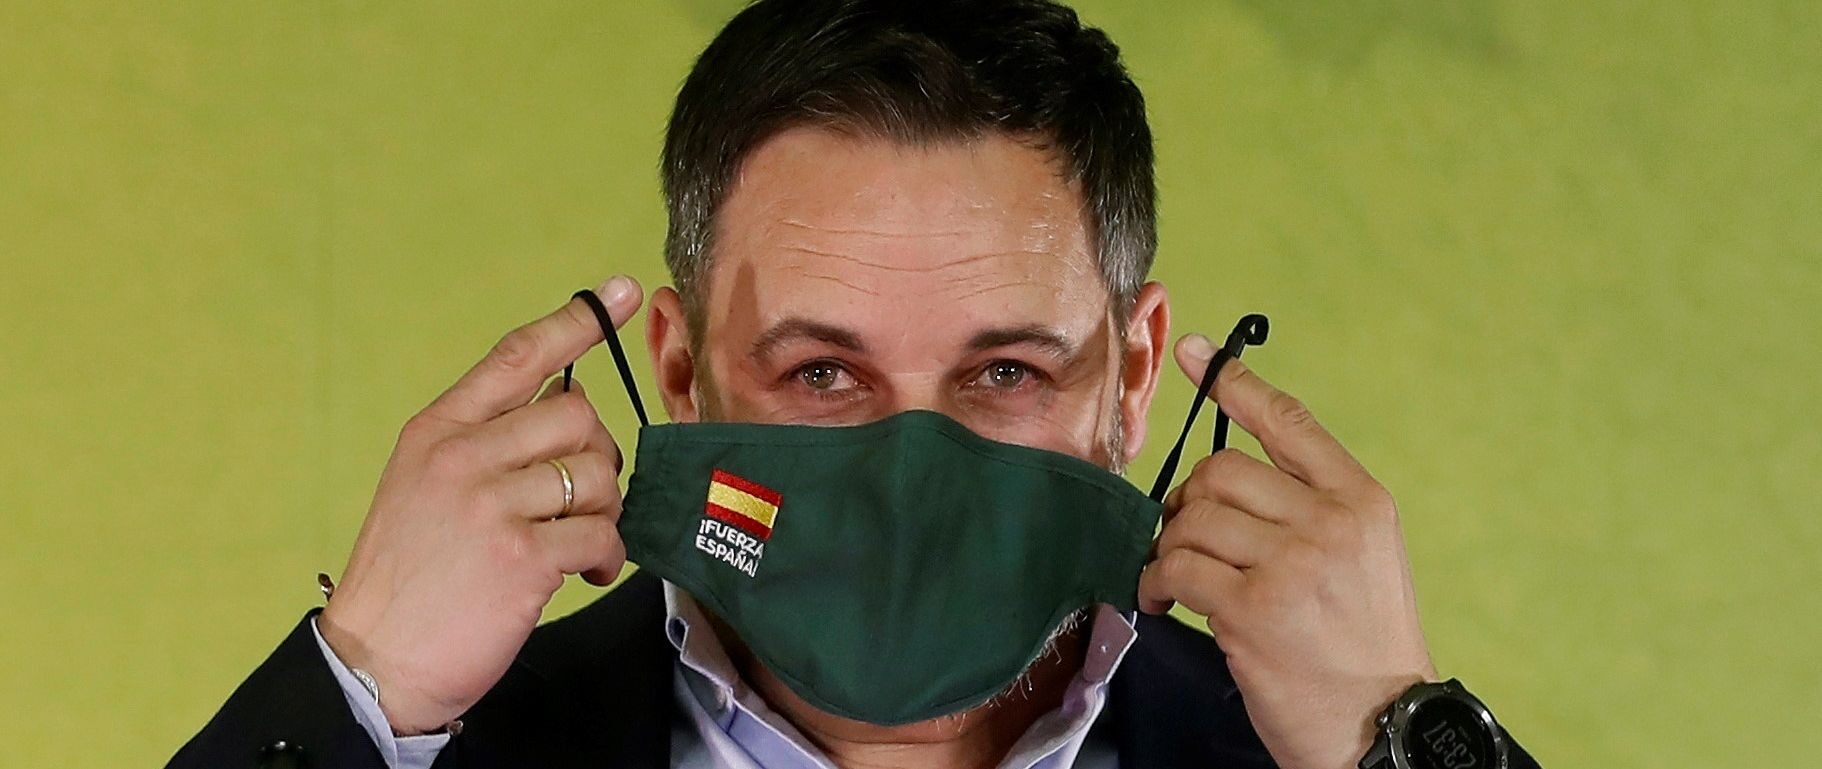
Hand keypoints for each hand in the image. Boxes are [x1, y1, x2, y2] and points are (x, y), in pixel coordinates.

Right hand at [317, 277, 642, 733]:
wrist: (377, 661)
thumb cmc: (410, 576)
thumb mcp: (424, 487)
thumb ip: (484, 443)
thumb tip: (569, 407)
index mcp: (438, 431)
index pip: (517, 357)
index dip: (576, 321)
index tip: (619, 291)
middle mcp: (462, 457)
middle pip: (576, 415)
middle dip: (598, 457)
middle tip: (582, 500)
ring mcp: (490, 505)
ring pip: (596, 475)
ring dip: (604, 513)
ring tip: (580, 543)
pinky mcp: (521, 557)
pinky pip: (600, 535)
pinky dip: (605, 557)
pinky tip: (584, 575)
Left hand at [1138, 334, 1437, 768]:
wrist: (1382, 726)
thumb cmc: (1360, 644)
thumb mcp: (1361, 556)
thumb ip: (1309, 505)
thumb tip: (1225, 471)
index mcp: (1361, 500)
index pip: (1290, 421)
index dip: (1235, 382)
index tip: (1194, 353)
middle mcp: (1330, 521)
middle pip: (1221, 470)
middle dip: (1189, 503)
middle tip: (1187, 538)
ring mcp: (1293, 563)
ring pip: (1192, 518)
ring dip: (1168, 547)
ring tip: (1174, 578)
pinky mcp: (1254, 608)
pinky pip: (1176, 568)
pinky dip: (1157, 582)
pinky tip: (1164, 601)